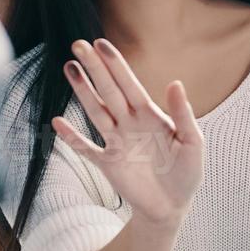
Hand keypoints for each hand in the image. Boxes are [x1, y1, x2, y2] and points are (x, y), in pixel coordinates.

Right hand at [52, 37, 203, 226]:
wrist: (172, 207)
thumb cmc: (187, 173)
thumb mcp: (192, 142)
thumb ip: (183, 115)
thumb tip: (175, 83)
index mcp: (150, 116)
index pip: (130, 84)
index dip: (116, 65)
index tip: (101, 44)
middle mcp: (130, 124)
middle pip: (109, 91)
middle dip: (94, 68)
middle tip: (78, 45)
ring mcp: (116, 142)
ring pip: (96, 111)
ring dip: (82, 91)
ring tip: (69, 68)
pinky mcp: (108, 164)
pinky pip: (85, 148)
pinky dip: (71, 137)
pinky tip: (57, 123)